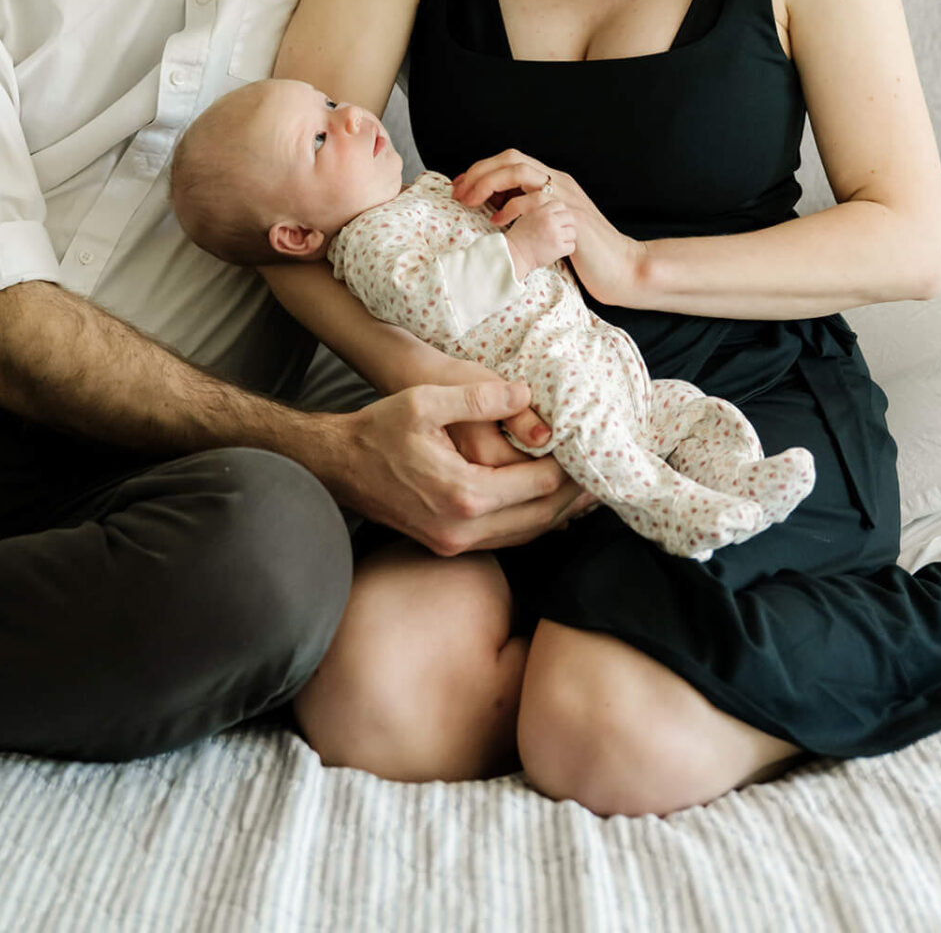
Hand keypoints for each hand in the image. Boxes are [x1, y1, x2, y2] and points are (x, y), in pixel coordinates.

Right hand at [331, 379, 585, 555]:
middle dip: (573, 497)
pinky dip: (530, 522)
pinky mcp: (448, 545)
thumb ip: (481, 399)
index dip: (571, 469)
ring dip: (555, 513)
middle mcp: (464, 529)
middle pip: (540, 518)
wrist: (338, 466)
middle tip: (602, 476)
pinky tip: (543, 504)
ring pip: (524, 535)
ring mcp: (455, 543)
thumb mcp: (427, 402)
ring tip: (583, 490)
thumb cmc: (380, 429)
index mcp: (465, 494)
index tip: (591, 451)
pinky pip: (504, 538)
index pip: (539, 485)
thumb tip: (527, 395)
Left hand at [454, 150, 641, 309]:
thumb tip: (495, 204)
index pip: (511, 160)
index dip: (482, 169)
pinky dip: (511, 207)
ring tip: (470, 202)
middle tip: (458, 192)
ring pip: (520, 170)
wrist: (620, 267)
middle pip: (511, 158)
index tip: (460, 185)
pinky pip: (535, 199)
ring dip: (488, 183)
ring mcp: (565, 196)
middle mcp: (559, 182)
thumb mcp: (551, 223)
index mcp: (553, 181)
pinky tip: (497, 222)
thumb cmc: (584, 250)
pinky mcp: (570, 215)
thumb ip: (529, 209)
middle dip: (479, 172)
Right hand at [503, 195, 576, 279]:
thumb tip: (554, 213)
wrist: (514, 254)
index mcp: (542, 211)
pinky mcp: (559, 248)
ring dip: (567, 237)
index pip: (560, 205)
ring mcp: (555, 234)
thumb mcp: (527, 217)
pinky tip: (557, 249)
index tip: (558, 218)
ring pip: (573, 232)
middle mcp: (550, 221)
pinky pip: (571, 246)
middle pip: (570, 217)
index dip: (560, 212)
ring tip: (557, 241)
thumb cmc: (518, 238)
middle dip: (567, 224)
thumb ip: (541, 213)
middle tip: (562, 231)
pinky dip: (566, 248)